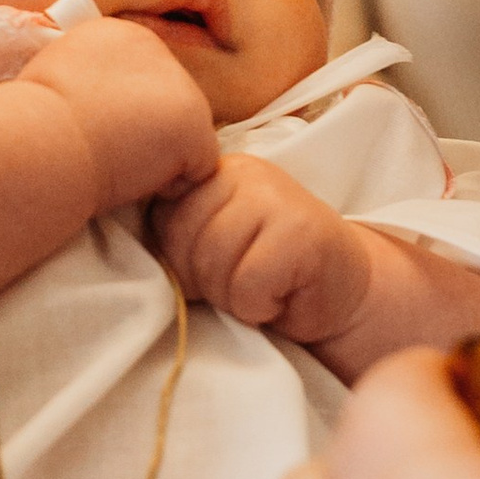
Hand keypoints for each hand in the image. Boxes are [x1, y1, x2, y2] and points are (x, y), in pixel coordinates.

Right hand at [17, 13, 217, 208]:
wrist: (40, 138)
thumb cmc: (30, 124)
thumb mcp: (51, 79)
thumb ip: (88, 80)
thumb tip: (97, 104)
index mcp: (116, 35)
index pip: (140, 82)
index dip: (120, 116)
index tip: (89, 131)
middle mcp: (155, 47)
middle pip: (168, 105)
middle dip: (145, 134)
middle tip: (103, 150)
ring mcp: (181, 83)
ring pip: (186, 136)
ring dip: (158, 159)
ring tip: (114, 160)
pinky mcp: (195, 120)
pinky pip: (198, 168)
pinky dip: (170, 185)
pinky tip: (132, 174)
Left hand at [150, 155, 373, 345]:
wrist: (343, 291)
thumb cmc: (269, 274)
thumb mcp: (215, 245)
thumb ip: (179, 233)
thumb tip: (136, 251)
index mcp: (217, 172)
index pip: (163, 216)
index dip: (179, 257)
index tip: (214, 266)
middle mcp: (246, 173)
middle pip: (185, 239)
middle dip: (205, 279)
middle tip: (241, 282)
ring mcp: (277, 197)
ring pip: (214, 262)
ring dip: (233, 296)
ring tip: (261, 288)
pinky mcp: (302, 233)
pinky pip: (248, 284)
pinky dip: (259, 307)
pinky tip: (281, 297)